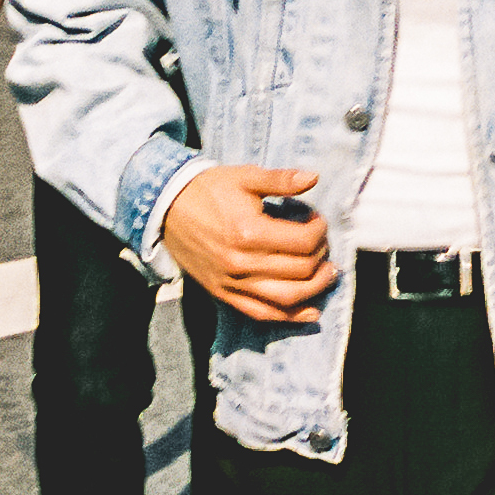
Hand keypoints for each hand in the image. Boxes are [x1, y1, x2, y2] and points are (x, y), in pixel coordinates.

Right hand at [162, 165, 336, 322]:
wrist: (166, 208)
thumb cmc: (208, 190)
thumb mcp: (245, 177)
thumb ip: (280, 180)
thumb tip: (314, 177)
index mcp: (248, 232)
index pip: (303, 242)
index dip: (320, 231)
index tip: (318, 220)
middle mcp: (241, 262)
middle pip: (300, 270)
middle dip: (320, 256)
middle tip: (322, 243)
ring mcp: (231, 282)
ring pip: (286, 297)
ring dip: (314, 289)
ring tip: (327, 275)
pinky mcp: (223, 294)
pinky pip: (262, 312)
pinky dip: (289, 316)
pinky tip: (310, 312)